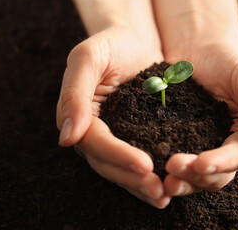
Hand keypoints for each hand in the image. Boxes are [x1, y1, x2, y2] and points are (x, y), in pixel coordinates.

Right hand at [56, 26, 169, 207]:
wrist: (135, 41)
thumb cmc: (111, 44)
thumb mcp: (89, 57)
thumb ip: (74, 93)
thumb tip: (67, 137)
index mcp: (80, 116)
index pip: (96, 143)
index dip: (118, 156)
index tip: (143, 165)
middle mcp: (94, 132)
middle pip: (108, 163)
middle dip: (132, 178)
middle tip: (158, 190)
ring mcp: (115, 137)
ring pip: (123, 170)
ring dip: (142, 186)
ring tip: (165, 196)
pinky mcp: (136, 137)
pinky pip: (140, 161)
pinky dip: (152, 176)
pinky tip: (170, 188)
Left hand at [163, 43, 237, 195]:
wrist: (196, 48)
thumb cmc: (227, 61)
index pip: (236, 157)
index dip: (220, 164)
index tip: (201, 164)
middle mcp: (222, 146)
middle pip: (214, 174)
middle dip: (196, 176)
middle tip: (173, 167)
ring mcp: (198, 146)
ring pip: (193, 175)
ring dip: (181, 181)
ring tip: (163, 181)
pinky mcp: (176, 141)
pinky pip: (171, 159)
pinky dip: (163, 168)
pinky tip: (150, 170)